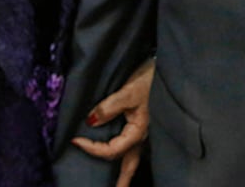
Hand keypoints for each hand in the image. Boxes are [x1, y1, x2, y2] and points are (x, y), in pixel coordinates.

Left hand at [72, 57, 154, 186]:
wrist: (168, 68)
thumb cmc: (151, 79)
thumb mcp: (128, 91)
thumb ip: (109, 107)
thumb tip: (90, 122)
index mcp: (138, 131)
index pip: (111, 150)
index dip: (92, 149)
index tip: (75, 141)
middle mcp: (142, 136)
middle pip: (129, 165)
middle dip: (121, 181)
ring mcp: (145, 131)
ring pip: (133, 157)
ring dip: (124, 171)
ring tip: (118, 183)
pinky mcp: (144, 123)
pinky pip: (133, 144)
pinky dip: (126, 154)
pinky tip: (122, 154)